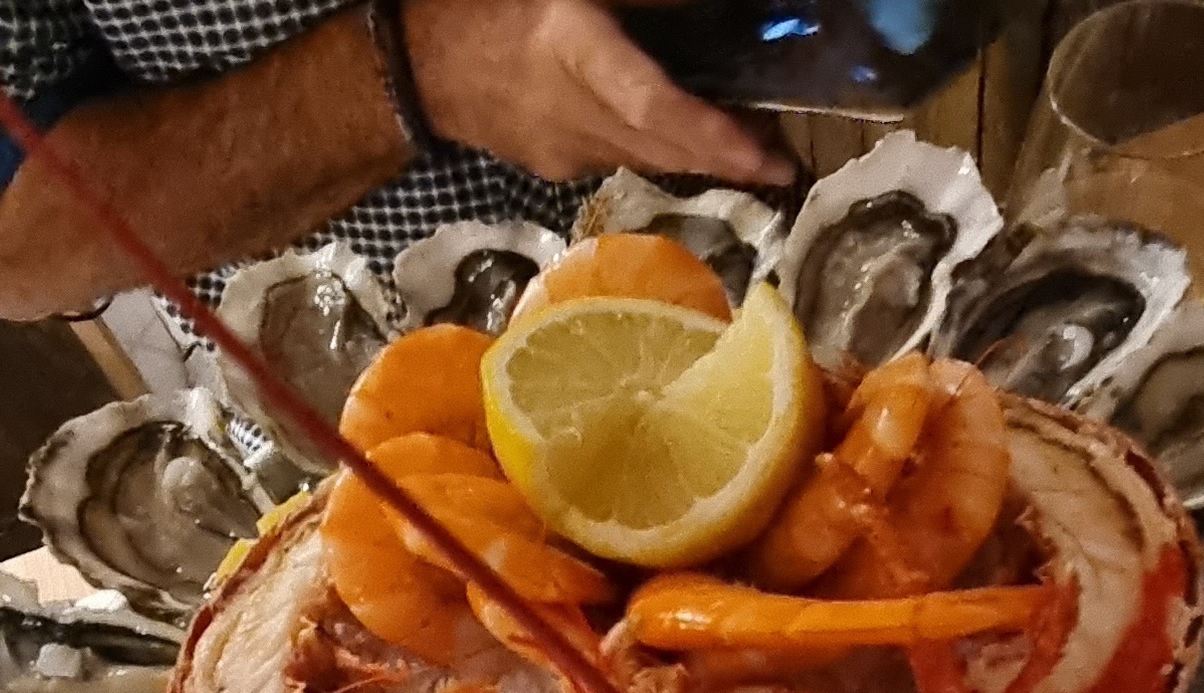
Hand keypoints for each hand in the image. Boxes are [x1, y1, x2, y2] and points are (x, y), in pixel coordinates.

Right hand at [406, 0, 791, 186]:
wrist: (421, 67)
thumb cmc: (496, 8)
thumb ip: (637, 5)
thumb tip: (696, 9)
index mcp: (573, 52)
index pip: (654, 105)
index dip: (710, 135)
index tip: (762, 157)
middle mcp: (574, 111)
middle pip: (664, 145)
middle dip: (726, 158)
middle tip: (782, 162)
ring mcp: (566, 149)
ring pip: (649, 157)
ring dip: (699, 158)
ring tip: (751, 153)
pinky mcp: (559, 166)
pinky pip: (623, 157)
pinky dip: (659, 150)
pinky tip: (685, 141)